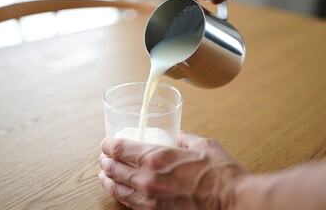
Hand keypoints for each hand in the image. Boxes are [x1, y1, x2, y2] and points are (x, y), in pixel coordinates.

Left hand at [99, 133, 247, 209]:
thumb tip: (177, 135)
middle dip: (105, 162)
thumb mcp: (203, 145)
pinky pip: (130, 205)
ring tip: (103, 175)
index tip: (105, 143)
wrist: (233, 203)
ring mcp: (150, 199)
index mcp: (157, 158)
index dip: (109, 145)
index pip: (121, 149)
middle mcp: (148, 179)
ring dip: (107, 180)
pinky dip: (120, 196)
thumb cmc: (221, 174)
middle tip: (104, 158)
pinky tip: (118, 192)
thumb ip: (185, 138)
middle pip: (115, 169)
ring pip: (118, 189)